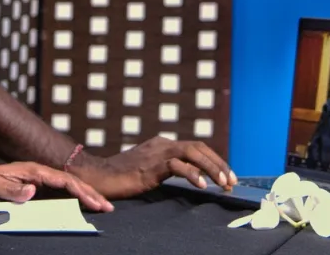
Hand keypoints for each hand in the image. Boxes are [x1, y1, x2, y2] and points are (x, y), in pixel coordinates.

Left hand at [0, 162, 112, 212]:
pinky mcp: (35, 191)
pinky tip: (84, 206)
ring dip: (85, 197)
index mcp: (32, 170)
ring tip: (102, 206)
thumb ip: (11, 190)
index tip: (95, 201)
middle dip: (90, 194)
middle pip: (71, 183)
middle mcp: (38, 174)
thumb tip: (33, 192)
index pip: (63, 180)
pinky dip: (74, 200)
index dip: (81, 191)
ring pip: (68, 189)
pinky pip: (59, 195)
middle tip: (108, 206)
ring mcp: (38, 182)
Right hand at [69, 137, 235, 199]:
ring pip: (192, 153)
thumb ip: (167, 168)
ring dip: (212, 169)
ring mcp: (157, 153)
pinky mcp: (151, 165)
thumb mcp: (150, 169)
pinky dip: (193, 175)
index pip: (196, 147)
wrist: (98, 176)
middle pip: (199, 148)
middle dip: (219, 164)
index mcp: (163, 144)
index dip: (215, 161)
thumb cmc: (122, 176)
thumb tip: (190, 176)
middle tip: (232, 181)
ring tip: (223, 184)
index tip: (227, 177)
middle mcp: (162, 144)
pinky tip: (202, 186)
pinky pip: (177, 166)